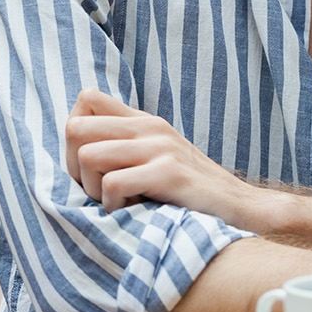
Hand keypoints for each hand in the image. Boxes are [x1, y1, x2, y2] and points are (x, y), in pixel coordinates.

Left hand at [65, 88, 252, 220]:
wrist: (237, 207)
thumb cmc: (187, 191)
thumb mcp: (155, 158)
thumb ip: (123, 144)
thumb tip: (74, 137)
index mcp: (145, 121)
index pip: (87, 99)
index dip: (74, 135)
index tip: (88, 165)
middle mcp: (151, 127)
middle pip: (76, 127)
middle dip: (74, 166)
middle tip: (96, 189)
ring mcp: (161, 148)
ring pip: (88, 155)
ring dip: (91, 189)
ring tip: (115, 202)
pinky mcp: (168, 173)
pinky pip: (112, 183)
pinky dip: (112, 205)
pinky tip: (129, 212)